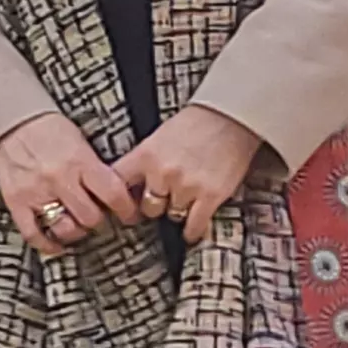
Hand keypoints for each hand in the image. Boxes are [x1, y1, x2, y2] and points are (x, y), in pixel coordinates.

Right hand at [0, 113, 138, 254]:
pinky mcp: (17, 202)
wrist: (9, 121)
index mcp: (80, 160)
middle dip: (100, 221)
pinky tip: (56, 244)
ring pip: (65, 229)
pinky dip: (47, 244)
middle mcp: (60, 179)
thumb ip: (94, 166)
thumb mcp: (79, 139)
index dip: (126, 210)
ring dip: (76, 232)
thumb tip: (114, 190)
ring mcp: (37, 193)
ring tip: (77, 225)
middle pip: (91, 217)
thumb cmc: (46, 128)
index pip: (113, 193)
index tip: (129, 215)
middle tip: (100, 217)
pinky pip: (33, 234)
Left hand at [113, 105, 266, 240]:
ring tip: (185, 202)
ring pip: (172, 215)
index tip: (120, 206)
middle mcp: (162, 172)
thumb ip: (145, 160)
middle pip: (147, 207)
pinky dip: (192, 231)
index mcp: (146, 155)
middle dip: (155, 205)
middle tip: (163, 201)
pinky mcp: (210, 196)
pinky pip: (193, 225)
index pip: (117, 183)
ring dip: (177, 212)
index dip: (116, 198)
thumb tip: (132, 184)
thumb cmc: (196, 123)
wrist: (231, 116)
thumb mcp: (159, 137)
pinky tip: (191, 231)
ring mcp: (186, 186)